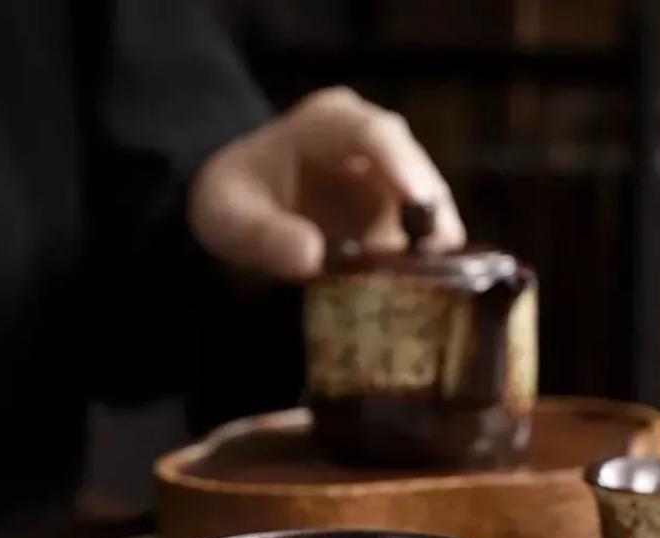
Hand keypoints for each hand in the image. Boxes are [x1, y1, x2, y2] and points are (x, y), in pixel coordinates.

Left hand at [188, 87, 465, 280]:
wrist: (241, 210)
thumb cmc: (235, 199)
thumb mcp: (229, 215)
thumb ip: (263, 234)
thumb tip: (311, 259)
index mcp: (329, 123)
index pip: (374, 134)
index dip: (403, 165)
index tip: (419, 200)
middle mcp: (373, 144)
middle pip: (417, 172)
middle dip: (428, 216)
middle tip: (426, 260)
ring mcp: (390, 181)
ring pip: (430, 209)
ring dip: (429, 247)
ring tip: (420, 285)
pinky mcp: (397, 217)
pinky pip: (422, 238)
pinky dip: (423, 264)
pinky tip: (416, 291)